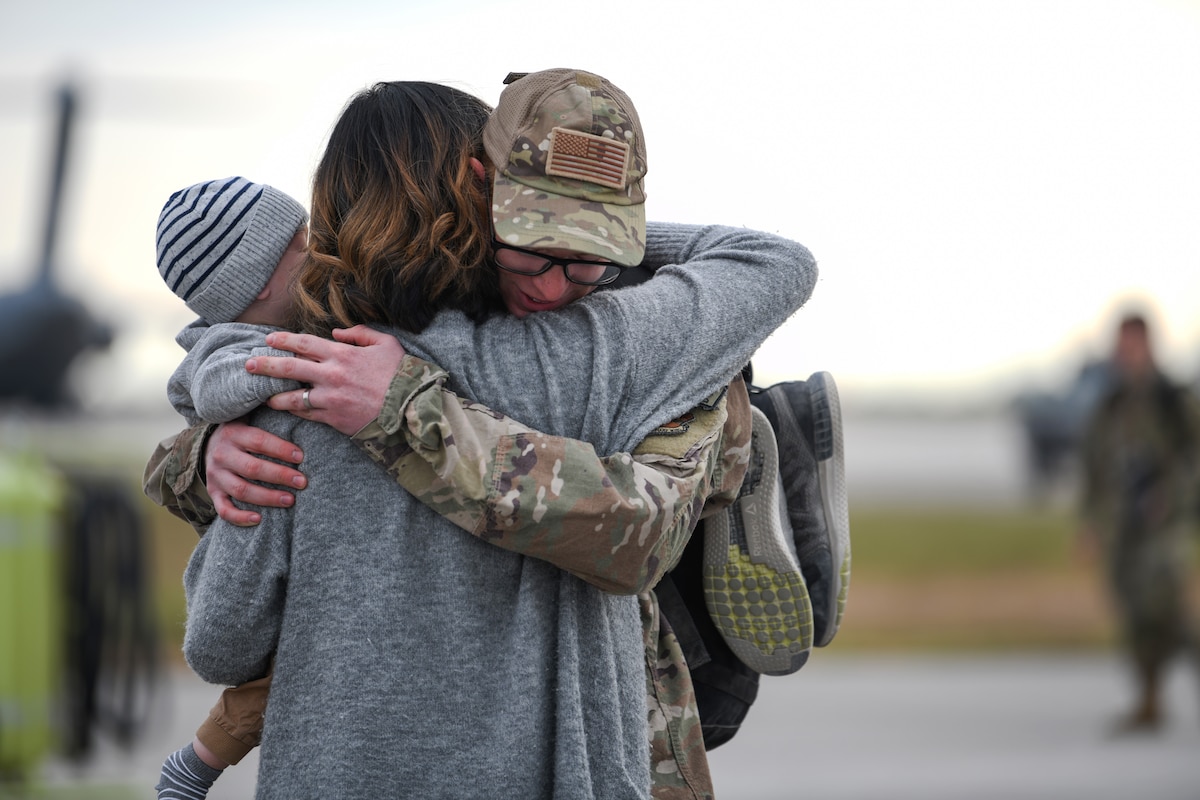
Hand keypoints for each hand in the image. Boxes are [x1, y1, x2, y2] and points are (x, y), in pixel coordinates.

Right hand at [206, 419, 306, 526]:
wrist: (206, 445)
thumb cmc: (240, 432)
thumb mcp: (248, 417)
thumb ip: (266, 411)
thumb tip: (293, 399)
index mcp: (233, 434)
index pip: (259, 441)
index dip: (281, 449)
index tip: (301, 456)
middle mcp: (222, 455)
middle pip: (253, 468)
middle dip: (280, 475)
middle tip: (302, 482)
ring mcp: (216, 475)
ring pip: (241, 490)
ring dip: (267, 497)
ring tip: (290, 500)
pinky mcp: (213, 492)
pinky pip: (223, 509)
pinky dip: (239, 517)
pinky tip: (259, 519)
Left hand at [247, 325, 404, 435]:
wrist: (411, 408)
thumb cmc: (401, 374)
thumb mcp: (386, 344)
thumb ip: (360, 334)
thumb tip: (337, 333)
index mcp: (342, 354)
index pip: (304, 343)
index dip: (283, 340)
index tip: (268, 340)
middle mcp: (332, 375)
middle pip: (289, 367)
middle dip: (265, 365)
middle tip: (248, 364)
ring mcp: (331, 398)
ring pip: (293, 396)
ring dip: (274, 395)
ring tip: (262, 395)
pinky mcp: (334, 418)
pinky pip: (307, 414)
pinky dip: (295, 411)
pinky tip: (286, 408)